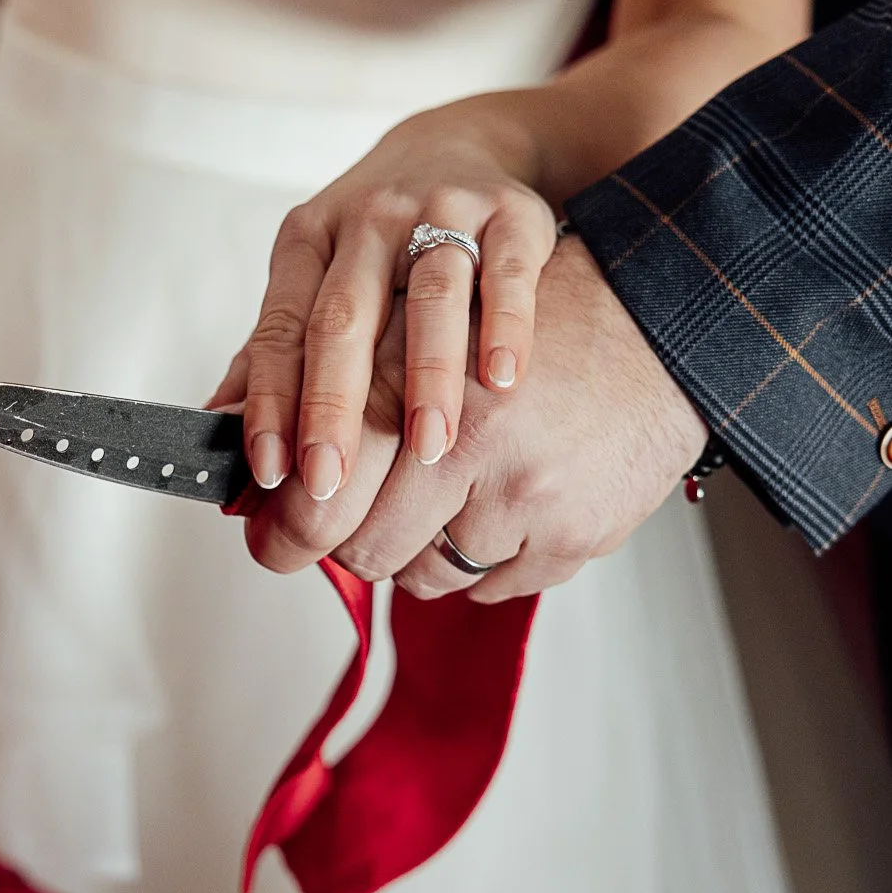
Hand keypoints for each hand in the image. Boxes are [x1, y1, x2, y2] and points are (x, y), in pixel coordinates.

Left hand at [212, 106, 555, 502]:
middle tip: (329, 484)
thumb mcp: (314, 279)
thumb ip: (272, 355)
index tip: (268, 472)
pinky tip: (501, 380)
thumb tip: (213, 432)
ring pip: (430, 297)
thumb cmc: (377, 240)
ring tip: (426, 447)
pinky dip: (505, 325)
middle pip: (344, 319)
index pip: (281, 331)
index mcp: (308, 244)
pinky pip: (507, 271)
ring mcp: (441, 212)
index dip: (271, 404)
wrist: (459, 148)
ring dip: (426, 376)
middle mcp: (367, 223)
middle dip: (332, 407)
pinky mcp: (510, 214)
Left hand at [243, 234, 708, 600]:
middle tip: (334, 535)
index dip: (284, 520)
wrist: (671, 315)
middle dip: (340, 546)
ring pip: (420, 573)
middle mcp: (467, 429)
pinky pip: (488, 587)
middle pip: (363, 539)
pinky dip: (477, 561)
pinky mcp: (572, 531)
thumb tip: (220, 424)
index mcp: (413, 365)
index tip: (267, 538)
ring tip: (431, 505)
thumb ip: (319, 359)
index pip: (321, 474)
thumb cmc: (532, 310)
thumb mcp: (418, 305)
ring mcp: (523, 488)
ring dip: (410, 553)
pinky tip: (492, 511)